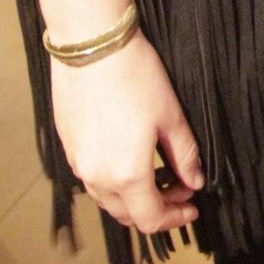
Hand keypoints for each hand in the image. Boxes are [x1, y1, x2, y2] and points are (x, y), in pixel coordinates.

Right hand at [51, 32, 203, 234]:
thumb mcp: (170, 114)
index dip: (175, 218)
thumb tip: (194, 181)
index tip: (192, 207)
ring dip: (133, 196)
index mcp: (127, 174)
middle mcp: (97, 177)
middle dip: (156, 207)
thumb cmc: (135, 74)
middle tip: (180, 186)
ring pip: (107, 198)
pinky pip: (92, 178)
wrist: (91, 44)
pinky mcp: (68, 146)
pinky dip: (113, 180)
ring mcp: (79, 163)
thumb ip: (185, 154)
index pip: (150, 219)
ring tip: (158, 173)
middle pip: (126, 214)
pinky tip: (130, 157)